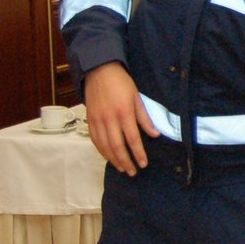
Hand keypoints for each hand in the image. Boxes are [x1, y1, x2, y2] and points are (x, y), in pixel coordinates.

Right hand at [83, 61, 159, 176]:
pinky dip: (102, 151)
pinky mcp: (90, 120)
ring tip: (122, 168)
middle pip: (117, 146)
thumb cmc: (121, 83)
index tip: (143, 164)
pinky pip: (95, 140)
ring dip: (113, 160)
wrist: (99, 71)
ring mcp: (97, 121)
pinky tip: (109, 157)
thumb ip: (144, 118)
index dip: (138, 153)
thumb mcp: (137, 97)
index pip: (132, 138)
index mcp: (124, 112)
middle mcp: (109, 119)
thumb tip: (155, 134)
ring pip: (105, 146)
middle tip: (133, 172)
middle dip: (126, 161)